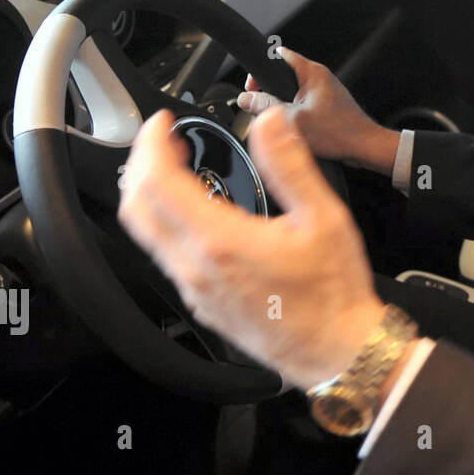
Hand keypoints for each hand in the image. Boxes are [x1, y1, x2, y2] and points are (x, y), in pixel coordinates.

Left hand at [117, 105, 384, 389]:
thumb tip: (270, 123)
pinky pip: (166, 258)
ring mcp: (195, 291)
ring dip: (150, 196)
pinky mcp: (202, 305)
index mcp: (220, 241)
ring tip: (177, 171)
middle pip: (136, 209)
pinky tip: (196, 215)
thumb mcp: (323, 216)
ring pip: (146, 236)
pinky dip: (166, 225)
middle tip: (162, 142)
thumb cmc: (333, 292)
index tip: (164, 124)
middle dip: (142, 165)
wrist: (337, 351)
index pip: (159, 182)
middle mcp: (196, 269)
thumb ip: (290, 165)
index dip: (153, 144)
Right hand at [237, 46, 398, 175]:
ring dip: (281, 106)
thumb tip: (246, 100)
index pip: (277, 55)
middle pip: (282, 76)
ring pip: (291, 92)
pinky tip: (294, 128)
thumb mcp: (294, 120)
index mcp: (312, 72)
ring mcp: (323, 91)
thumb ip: (266, 108)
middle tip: (263, 108)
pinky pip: (302, 104)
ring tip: (281, 121)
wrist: (364, 147)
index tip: (252, 87)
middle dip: (268, 92)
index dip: (260, 69)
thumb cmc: (340, 132)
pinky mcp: (326, 105)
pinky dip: (294, 114)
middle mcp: (319, 77)